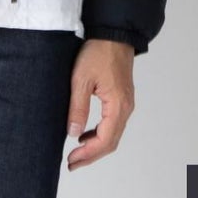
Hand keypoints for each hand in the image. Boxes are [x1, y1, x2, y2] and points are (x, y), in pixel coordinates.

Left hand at [65, 39, 134, 169]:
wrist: (113, 34)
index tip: (71, 160)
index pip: (104, 140)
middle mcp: (125, 108)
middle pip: (111, 142)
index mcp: (117, 106)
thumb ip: (77, 107)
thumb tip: (73, 133)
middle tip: (72, 163)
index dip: (88, 154)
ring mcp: (125, 103)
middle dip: (91, 155)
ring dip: (95, 146)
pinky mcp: (121, 98)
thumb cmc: (98, 52)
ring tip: (76, 152)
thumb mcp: (81, 79)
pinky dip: (100, 133)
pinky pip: (113, 123)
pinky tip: (85, 133)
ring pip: (112, 134)